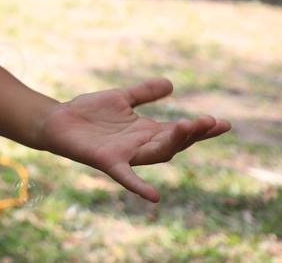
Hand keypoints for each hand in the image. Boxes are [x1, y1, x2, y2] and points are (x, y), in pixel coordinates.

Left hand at [38, 77, 230, 202]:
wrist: (57, 120)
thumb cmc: (88, 113)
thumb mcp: (120, 97)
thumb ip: (143, 93)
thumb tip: (171, 84)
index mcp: (146, 131)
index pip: (180, 131)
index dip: (201, 129)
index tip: (224, 123)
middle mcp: (140, 145)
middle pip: (174, 143)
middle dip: (192, 133)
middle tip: (210, 122)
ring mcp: (126, 155)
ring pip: (156, 153)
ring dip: (173, 142)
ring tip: (188, 127)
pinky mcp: (107, 161)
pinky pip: (126, 177)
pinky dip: (138, 186)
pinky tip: (154, 197)